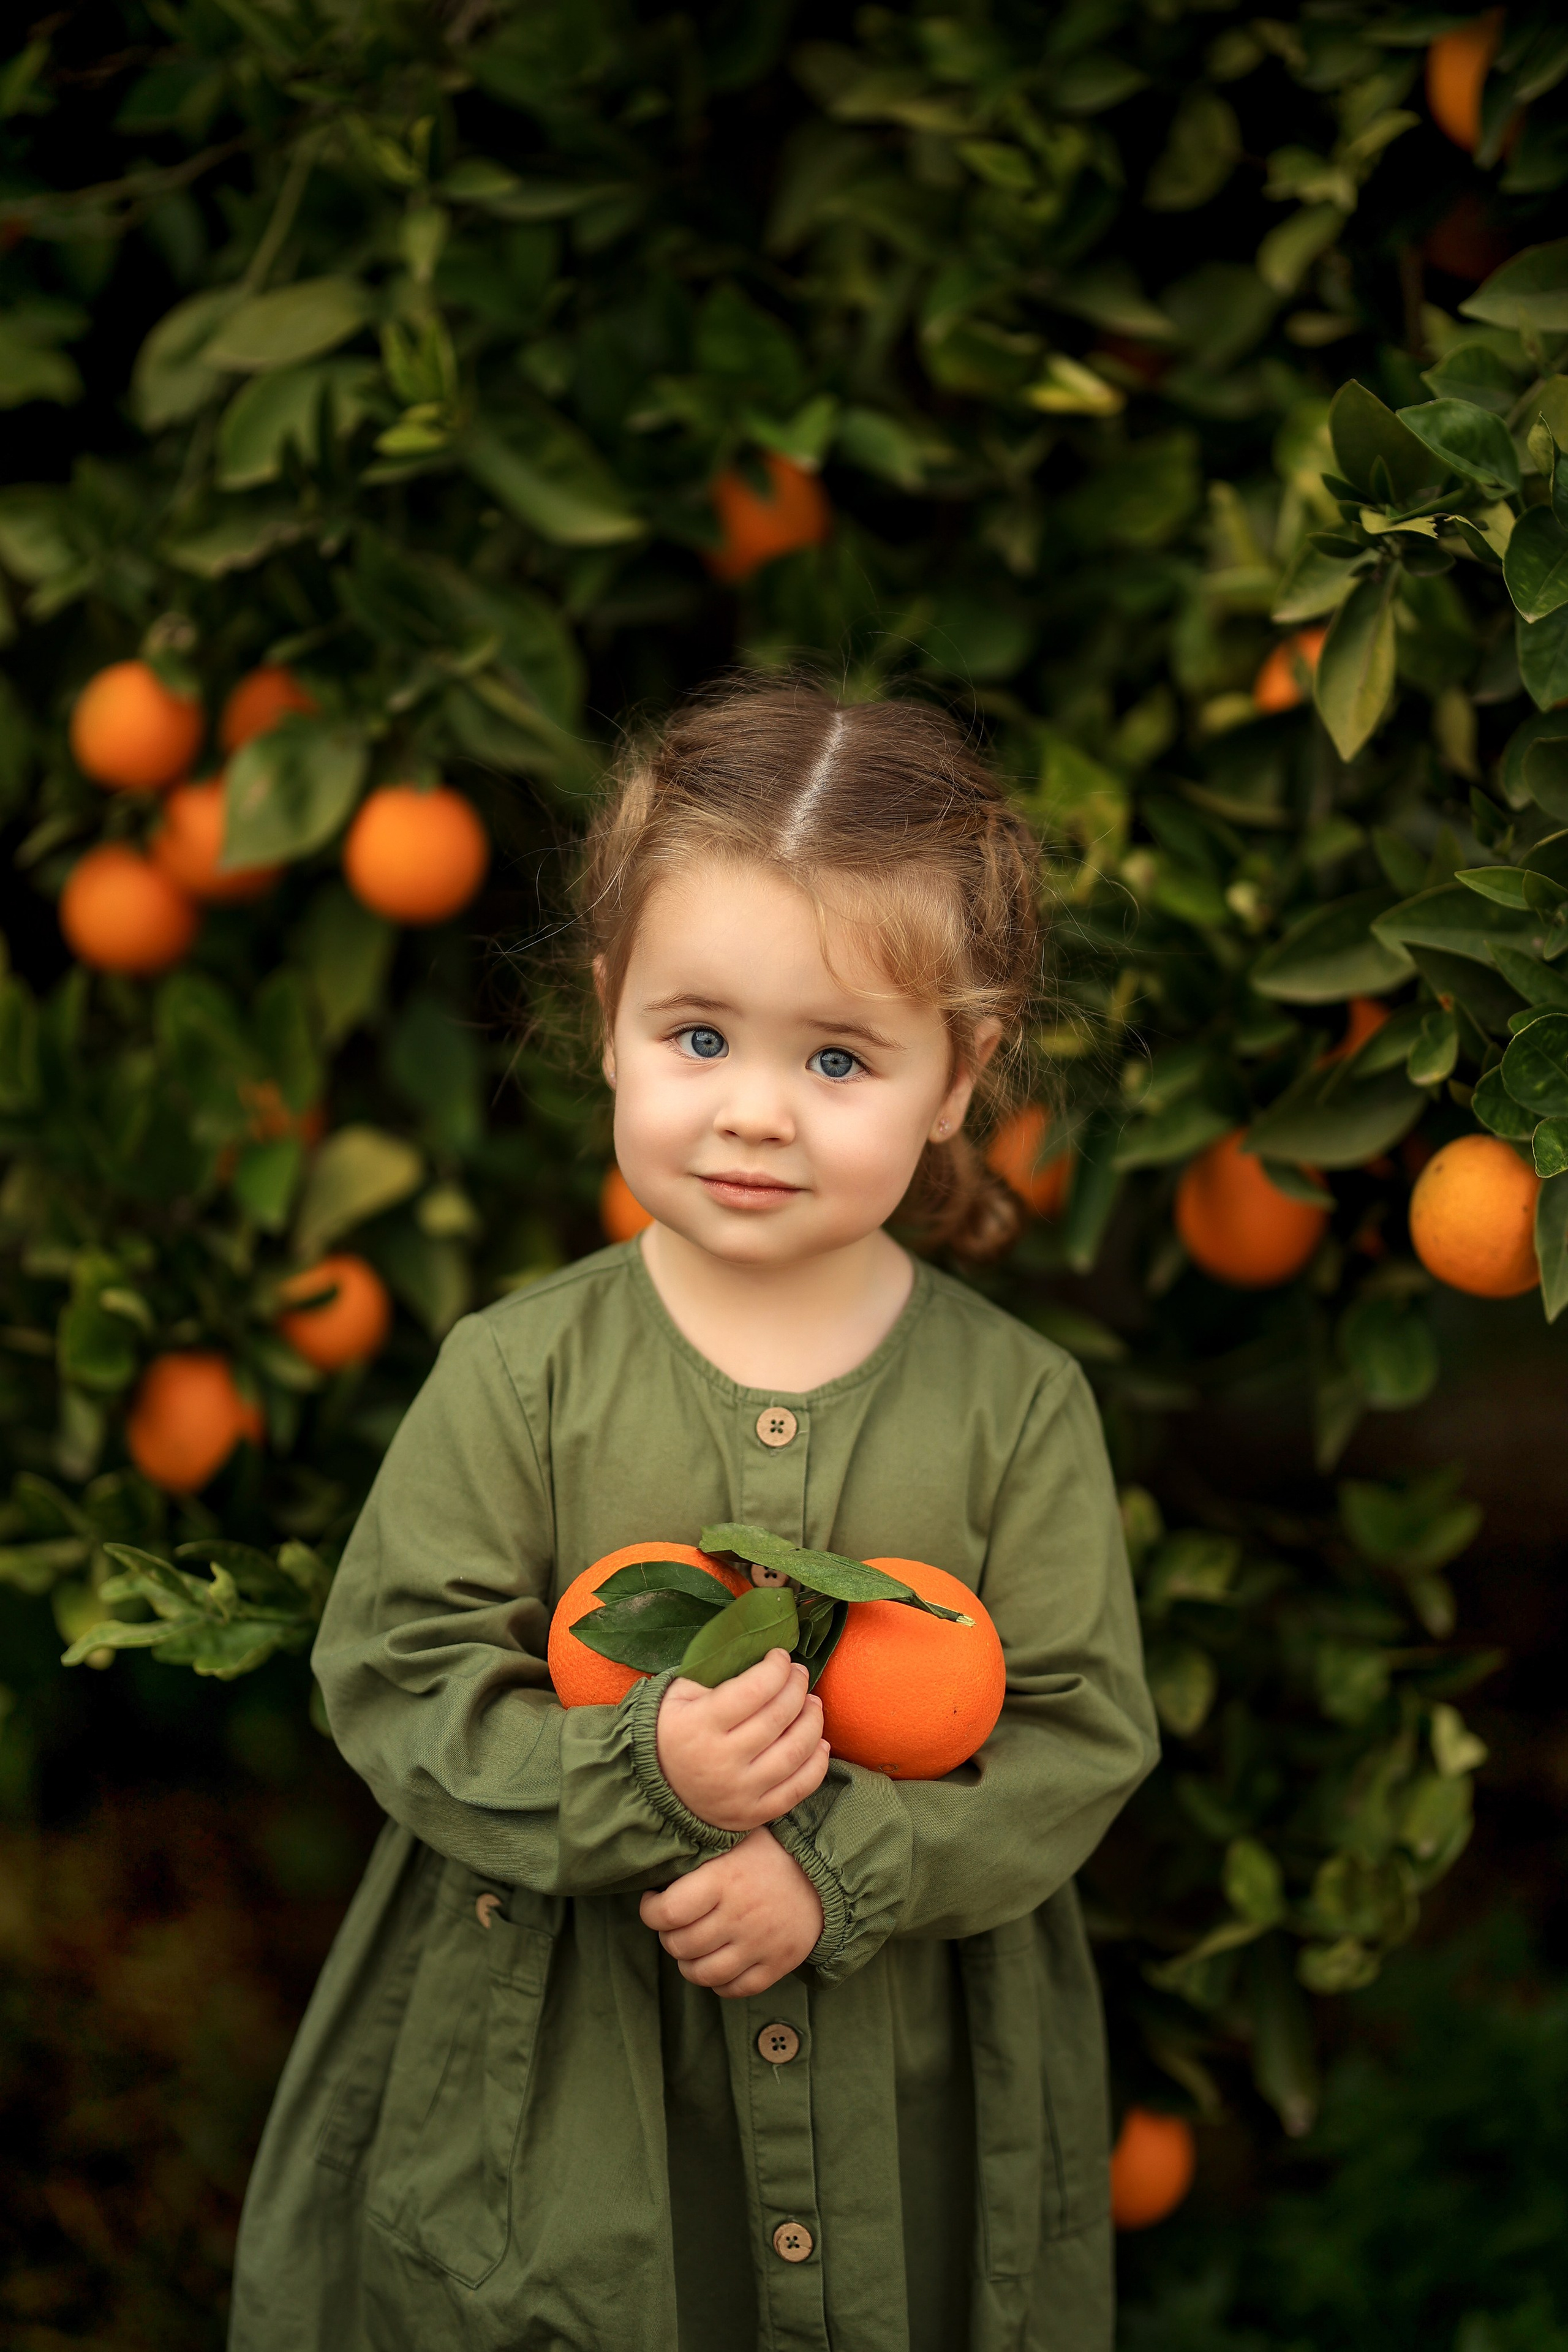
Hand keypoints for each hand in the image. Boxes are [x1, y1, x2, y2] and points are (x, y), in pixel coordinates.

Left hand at [640, 1828, 823, 1996]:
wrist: (827, 1874)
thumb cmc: (771, 1853)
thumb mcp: (736, 1838)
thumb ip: (701, 1853)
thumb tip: (657, 1863)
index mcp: (723, 1879)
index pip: (665, 1912)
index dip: (650, 1910)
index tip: (653, 1901)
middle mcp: (740, 1914)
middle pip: (680, 1945)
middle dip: (669, 1937)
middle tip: (675, 1925)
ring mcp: (760, 1943)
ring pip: (703, 1974)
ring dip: (689, 1964)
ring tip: (693, 1947)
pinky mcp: (778, 1964)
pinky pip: (735, 1989)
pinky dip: (719, 1983)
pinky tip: (719, 1963)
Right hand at [656, 1649, 828, 1831]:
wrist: (650, 1793)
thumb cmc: (668, 1733)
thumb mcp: (677, 1697)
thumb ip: (714, 1679)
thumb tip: (763, 1666)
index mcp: (698, 1726)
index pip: (753, 1690)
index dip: (776, 1668)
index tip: (780, 1657)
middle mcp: (720, 1761)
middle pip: (778, 1717)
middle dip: (797, 1688)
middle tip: (799, 1675)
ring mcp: (739, 1792)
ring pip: (794, 1753)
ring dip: (813, 1722)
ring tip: (813, 1704)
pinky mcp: (752, 1815)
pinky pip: (798, 1790)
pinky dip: (817, 1765)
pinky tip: (820, 1743)